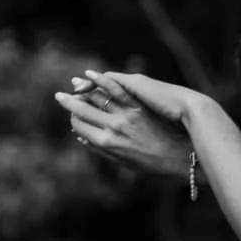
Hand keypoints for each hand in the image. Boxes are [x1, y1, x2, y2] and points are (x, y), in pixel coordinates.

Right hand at [55, 72, 191, 182]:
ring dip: (83, 88)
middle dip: (69, 102)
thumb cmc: (154, 165)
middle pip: (83, 110)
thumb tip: (81, 137)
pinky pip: (117, 89)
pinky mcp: (139, 105)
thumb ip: (101, 151)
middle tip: (59, 96)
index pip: (79, 126)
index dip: (73, 120)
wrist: (181, 157)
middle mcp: (113, 128)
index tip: (71, 117)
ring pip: (98, 97)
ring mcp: (125, 115)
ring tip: (75, 83)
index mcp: (106, 144)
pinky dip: (103, 80)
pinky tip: (92, 75)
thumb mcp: (124, 163)